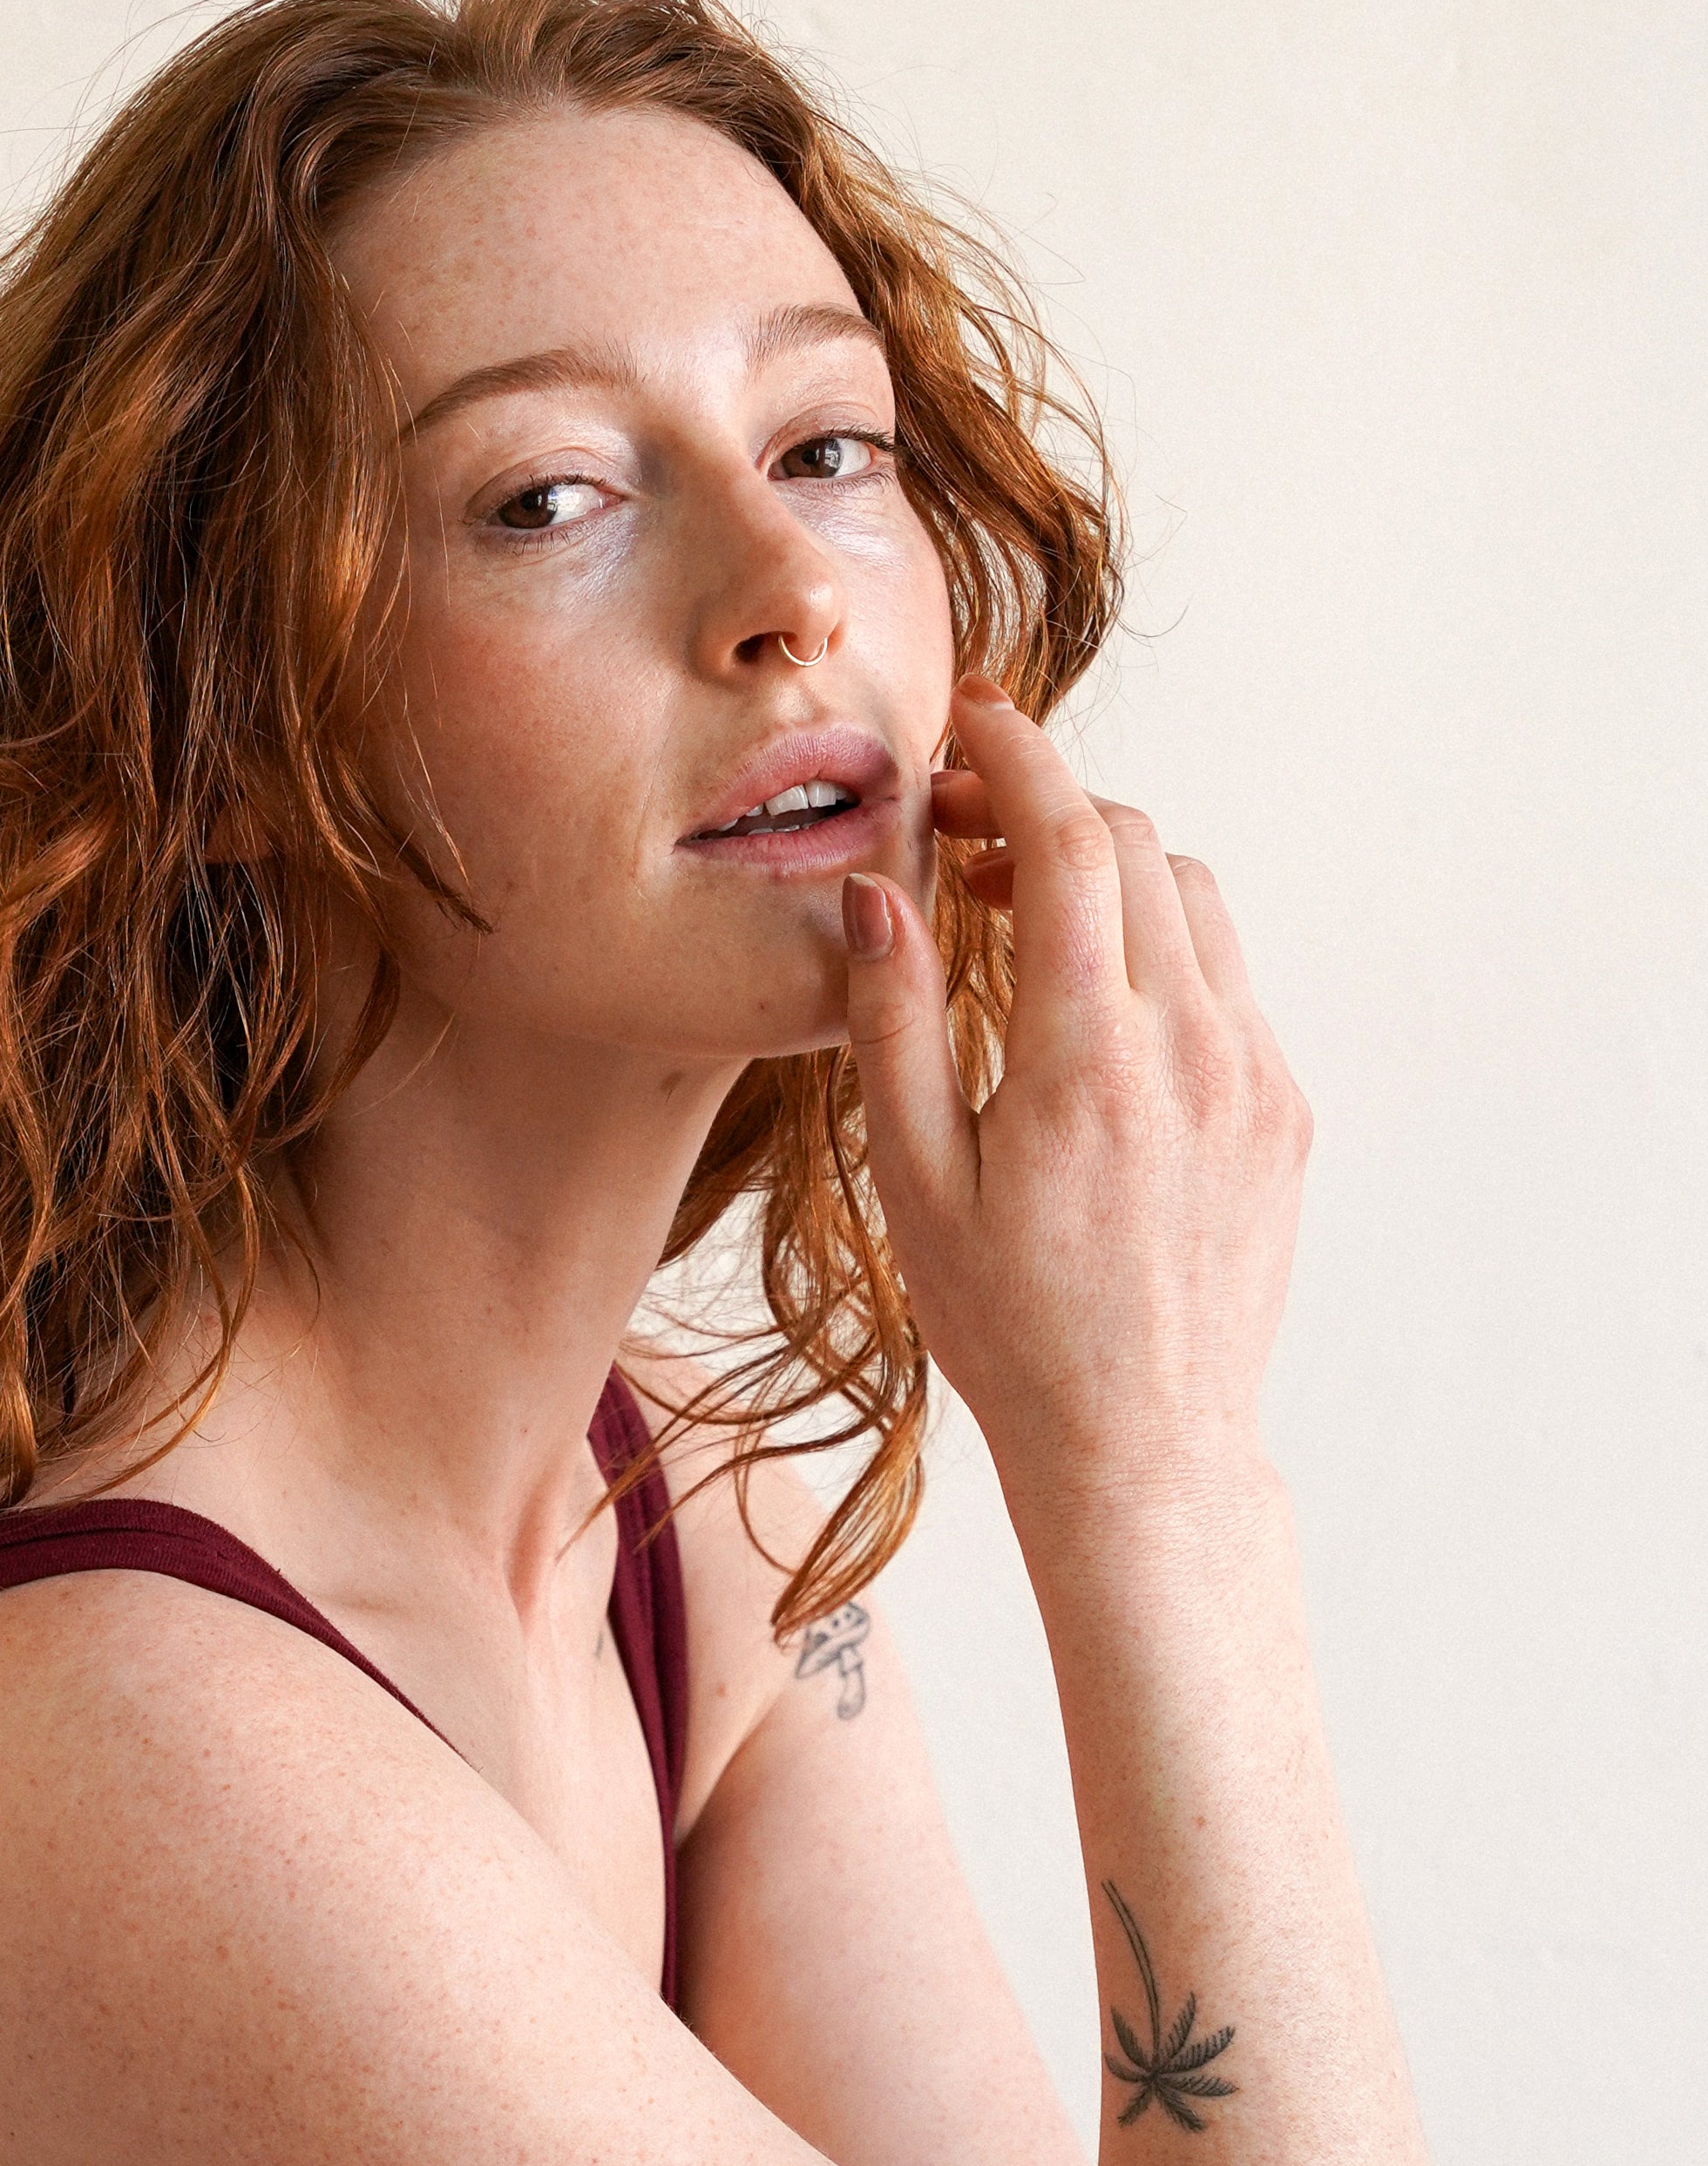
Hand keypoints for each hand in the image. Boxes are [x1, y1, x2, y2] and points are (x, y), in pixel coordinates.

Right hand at [837, 680, 1310, 1506]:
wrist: (1141, 1441)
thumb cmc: (1006, 1327)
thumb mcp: (915, 1181)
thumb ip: (896, 1022)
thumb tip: (881, 890)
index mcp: (1085, 1056)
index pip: (1066, 838)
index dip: (1015, 757)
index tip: (972, 725)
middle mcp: (1188, 1045)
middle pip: (1134, 844)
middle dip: (1048, 811)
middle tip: (962, 842)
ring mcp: (1251, 1073)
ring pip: (1192, 898)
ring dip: (1108, 875)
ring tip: (1024, 922)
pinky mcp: (1283, 1108)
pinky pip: (1225, 979)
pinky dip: (1158, 951)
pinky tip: (1091, 1015)